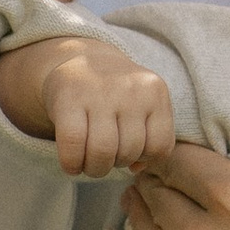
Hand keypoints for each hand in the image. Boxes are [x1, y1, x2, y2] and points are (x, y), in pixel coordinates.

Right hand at [36, 45, 176, 178]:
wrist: (80, 59)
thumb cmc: (117, 94)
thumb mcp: (143, 105)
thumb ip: (149, 137)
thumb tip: (136, 169)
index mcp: (155, 91)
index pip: (160, 146)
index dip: (143, 159)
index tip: (128, 152)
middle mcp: (131, 88)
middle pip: (129, 152)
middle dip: (115, 164)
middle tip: (104, 157)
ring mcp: (100, 91)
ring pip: (103, 152)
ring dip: (94, 168)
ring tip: (88, 162)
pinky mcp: (69, 98)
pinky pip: (74, 145)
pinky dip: (72, 164)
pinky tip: (71, 164)